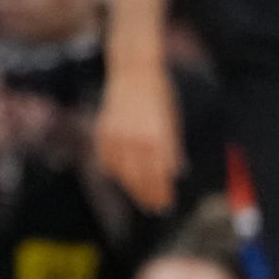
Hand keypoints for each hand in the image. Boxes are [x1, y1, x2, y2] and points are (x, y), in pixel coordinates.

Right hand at [93, 63, 181, 207]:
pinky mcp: (103, 132)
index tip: (166, 204)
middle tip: (154, 207)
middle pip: (139, 180)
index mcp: (156, 138)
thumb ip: (172, 148)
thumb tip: (175, 173)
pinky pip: (107, 160)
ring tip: (140, 195)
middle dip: (148, 196)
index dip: (162, 193)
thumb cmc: (158, 94)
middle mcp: (135, 140)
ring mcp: (116, 137)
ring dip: (131, 187)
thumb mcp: (172, 121)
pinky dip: (115, 170)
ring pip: (121, 174)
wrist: (133, 71)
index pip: (159, 176)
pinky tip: (123, 176)